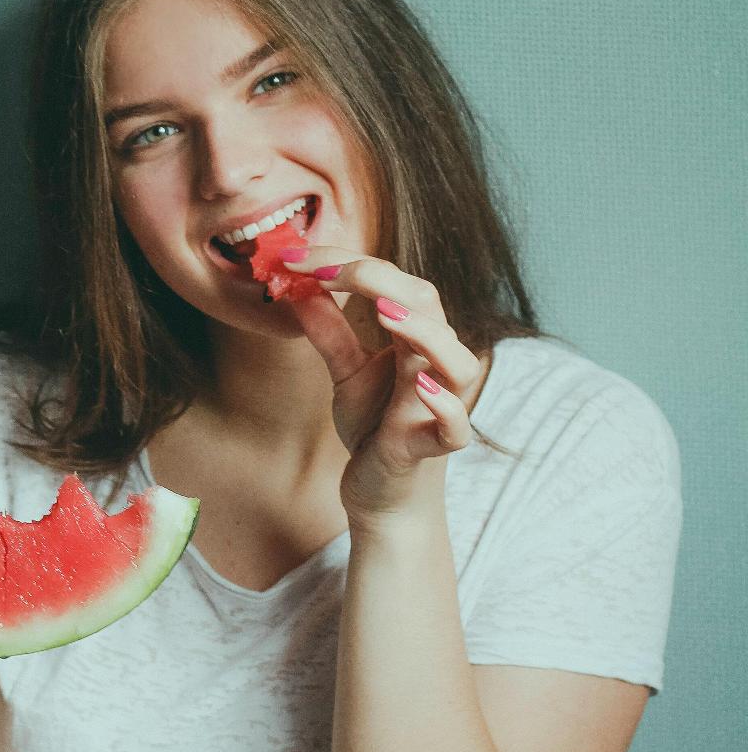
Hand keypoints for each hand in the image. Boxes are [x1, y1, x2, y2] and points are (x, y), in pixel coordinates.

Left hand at [278, 244, 484, 522]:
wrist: (381, 493)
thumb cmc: (374, 428)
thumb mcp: (346, 374)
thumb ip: (329, 333)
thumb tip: (299, 288)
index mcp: (416, 338)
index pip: (392, 284)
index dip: (346, 265)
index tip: (296, 258)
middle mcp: (435, 365)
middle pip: (427, 306)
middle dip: (378, 280)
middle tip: (327, 269)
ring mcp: (440, 406)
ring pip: (455, 361)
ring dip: (424, 334)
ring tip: (385, 311)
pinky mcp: (434, 447)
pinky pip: (456, 427)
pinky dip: (443, 406)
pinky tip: (419, 387)